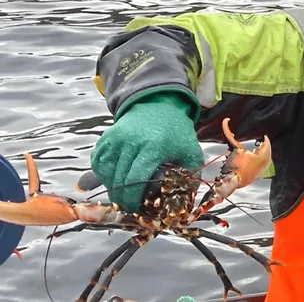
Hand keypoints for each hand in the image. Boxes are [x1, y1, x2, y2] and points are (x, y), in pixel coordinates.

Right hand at [90, 90, 203, 212]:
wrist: (161, 107)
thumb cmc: (177, 134)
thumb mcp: (191, 154)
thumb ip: (189, 180)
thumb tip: (182, 206)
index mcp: (154, 147)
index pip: (136, 179)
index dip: (134, 199)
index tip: (137, 210)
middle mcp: (131, 141)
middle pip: (120, 178)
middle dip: (123, 198)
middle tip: (129, 208)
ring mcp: (116, 137)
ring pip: (105, 171)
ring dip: (112, 187)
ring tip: (123, 195)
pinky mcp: (107, 137)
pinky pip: (97, 161)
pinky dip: (102, 174)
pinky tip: (113, 180)